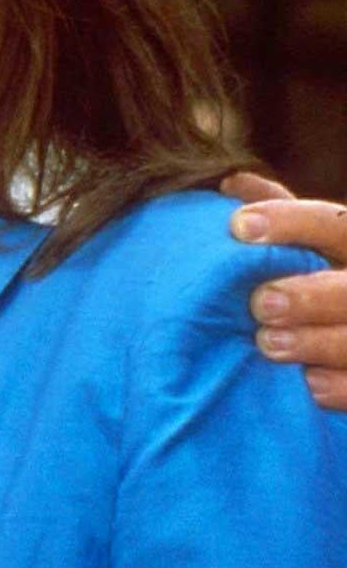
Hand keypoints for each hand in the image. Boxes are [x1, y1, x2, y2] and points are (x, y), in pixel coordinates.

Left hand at [224, 174, 346, 409]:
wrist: (338, 333)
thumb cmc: (315, 282)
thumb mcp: (307, 247)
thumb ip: (279, 217)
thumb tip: (232, 181)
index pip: (336, 224)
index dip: (292, 222)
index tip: (240, 226)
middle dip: (309, 295)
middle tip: (261, 302)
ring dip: (317, 342)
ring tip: (269, 343)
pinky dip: (340, 387)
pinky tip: (308, 384)